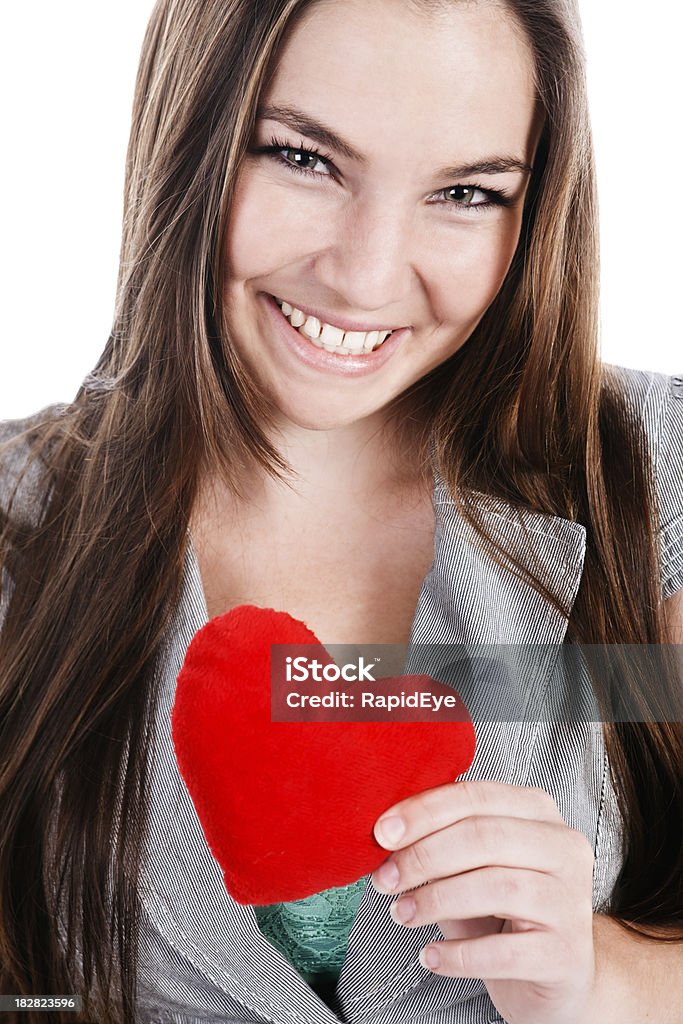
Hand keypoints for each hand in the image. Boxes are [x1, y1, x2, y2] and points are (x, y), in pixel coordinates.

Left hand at [370, 780, 595, 1023]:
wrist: (557, 975)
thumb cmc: (505, 911)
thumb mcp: (473, 866)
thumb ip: (441, 840)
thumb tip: (385, 832)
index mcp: (538, 812)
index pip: (476, 796)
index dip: (424, 812)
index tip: (382, 833)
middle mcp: (564, 848)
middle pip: (484, 837)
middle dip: (423, 856)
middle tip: (384, 879)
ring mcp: (570, 901)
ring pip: (495, 887)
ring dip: (436, 900)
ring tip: (401, 913)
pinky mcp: (566, 955)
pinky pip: (504, 952)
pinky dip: (458, 954)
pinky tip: (430, 955)